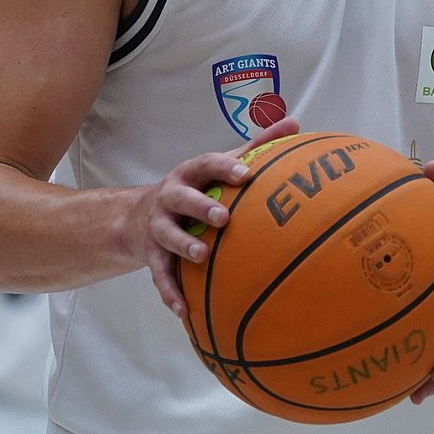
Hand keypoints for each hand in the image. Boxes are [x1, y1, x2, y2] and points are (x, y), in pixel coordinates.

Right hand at [142, 116, 299, 317]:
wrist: (137, 216)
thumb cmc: (195, 187)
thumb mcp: (219, 166)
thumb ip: (256, 147)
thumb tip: (296, 123)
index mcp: (190, 173)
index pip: (206, 165)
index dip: (224, 168)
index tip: (246, 174)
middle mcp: (171, 197)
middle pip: (182, 198)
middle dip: (200, 206)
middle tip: (223, 217)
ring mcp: (159, 226)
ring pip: (167, 236)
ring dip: (184, 245)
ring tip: (202, 256)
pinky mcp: (151, 255)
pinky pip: (160, 275)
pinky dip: (171, 293)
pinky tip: (186, 311)